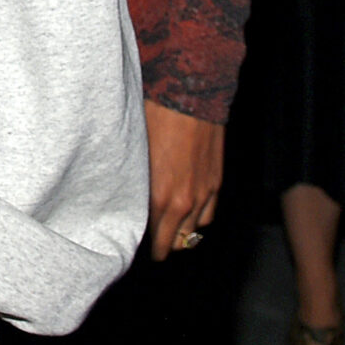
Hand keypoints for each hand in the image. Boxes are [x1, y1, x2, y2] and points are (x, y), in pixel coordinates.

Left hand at [143, 98, 223, 260]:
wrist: (189, 98)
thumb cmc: (155, 119)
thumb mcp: (135, 155)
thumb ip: (136, 184)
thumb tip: (128, 198)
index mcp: (159, 197)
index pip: (154, 239)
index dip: (146, 245)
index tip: (137, 245)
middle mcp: (183, 202)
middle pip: (174, 242)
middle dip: (163, 247)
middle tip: (154, 246)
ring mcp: (203, 195)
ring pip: (193, 233)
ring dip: (181, 235)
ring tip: (170, 232)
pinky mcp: (216, 184)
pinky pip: (208, 216)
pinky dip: (198, 221)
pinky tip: (189, 216)